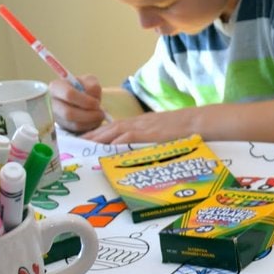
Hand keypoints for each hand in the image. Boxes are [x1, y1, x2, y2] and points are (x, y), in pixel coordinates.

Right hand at [50, 75, 105, 132]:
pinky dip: (88, 126)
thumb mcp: (89, 81)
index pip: (68, 94)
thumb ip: (93, 87)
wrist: (79, 98)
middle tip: (101, 113)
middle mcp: (51, 102)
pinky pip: (76, 130)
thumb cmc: (84, 88)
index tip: (97, 103)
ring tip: (99, 116)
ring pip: (73, 123)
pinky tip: (94, 121)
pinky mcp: (61, 126)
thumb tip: (93, 98)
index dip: (85, 101)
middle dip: (89, 115)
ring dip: (90, 121)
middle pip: (69, 113)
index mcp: (56, 86)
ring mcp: (55, 115)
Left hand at [81, 109, 197, 143]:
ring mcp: (142, 128)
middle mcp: (138, 123)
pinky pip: (127, 138)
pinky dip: (114, 143)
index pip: (115, 127)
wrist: (197, 122)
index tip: (87, 140)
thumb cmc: (184, 130)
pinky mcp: (147, 134)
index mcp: (141, 123)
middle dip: (92, 136)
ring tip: (83, 147)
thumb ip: (150, 139)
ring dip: (97, 139)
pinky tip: (104, 150)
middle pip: (109, 128)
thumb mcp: (163, 133)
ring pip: (114, 132)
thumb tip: (142, 150)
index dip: (100, 133)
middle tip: (76, 144)